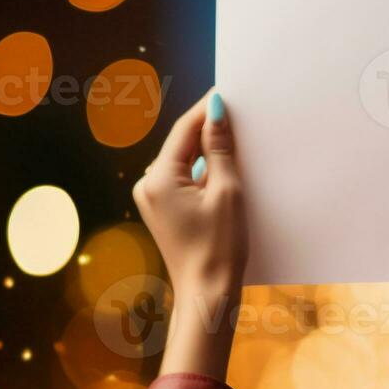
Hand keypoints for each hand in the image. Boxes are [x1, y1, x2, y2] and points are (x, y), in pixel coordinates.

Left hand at [132, 90, 247, 378]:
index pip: (185, 129)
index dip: (208, 110)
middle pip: (182, 144)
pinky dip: (204, 175)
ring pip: (184, 162)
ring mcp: (152, 199)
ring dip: (209, 154)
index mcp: (158, 178)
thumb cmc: (220, 248)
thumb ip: (220, 148)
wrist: (207, 294)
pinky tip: (226, 177)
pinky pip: (183, 181)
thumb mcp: (227, 192)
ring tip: (239, 148)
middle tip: (241, 117)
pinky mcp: (162, 211)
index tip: (229, 93)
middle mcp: (147, 184)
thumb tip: (216, 111)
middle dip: (210, 132)